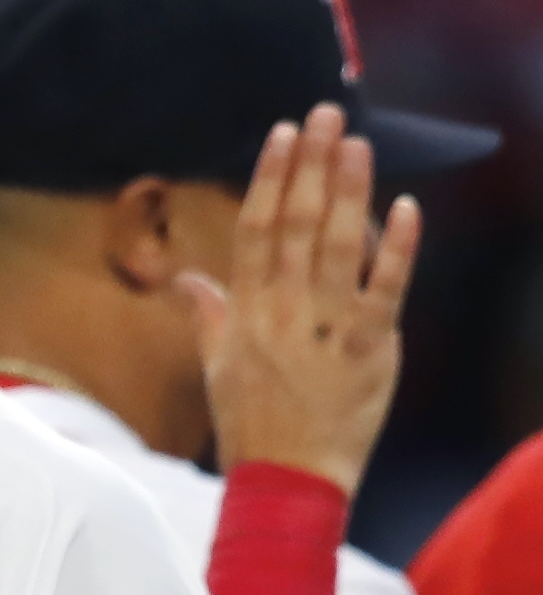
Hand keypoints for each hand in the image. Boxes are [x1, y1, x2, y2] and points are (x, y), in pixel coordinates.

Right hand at [181, 106, 420, 497]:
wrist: (287, 479)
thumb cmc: (251, 424)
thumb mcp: (216, 368)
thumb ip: (208, 316)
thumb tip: (187, 281)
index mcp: (246, 311)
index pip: (256, 229)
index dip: (271, 178)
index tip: (283, 134)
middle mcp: (284, 311)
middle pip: (298, 224)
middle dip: (312, 166)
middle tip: (326, 116)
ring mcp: (328, 328)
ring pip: (338, 246)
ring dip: (350, 191)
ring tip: (359, 144)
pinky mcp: (370, 348)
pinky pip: (385, 290)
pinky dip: (396, 249)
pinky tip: (407, 209)